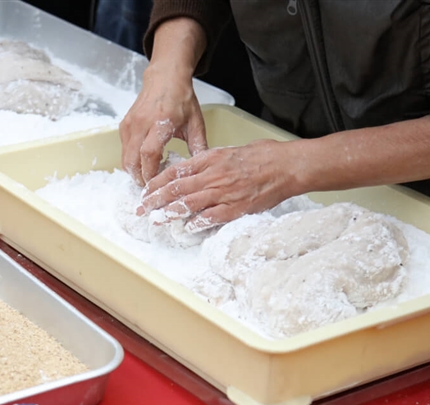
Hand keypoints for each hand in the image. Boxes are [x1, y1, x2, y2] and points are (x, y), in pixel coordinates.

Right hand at [119, 64, 207, 186]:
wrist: (165, 78)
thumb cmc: (181, 100)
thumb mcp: (196, 123)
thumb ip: (199, 147)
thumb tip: (202, 170)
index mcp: (161, 122)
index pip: (149, 153)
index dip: (150, 172)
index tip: (157, 183)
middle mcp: (142, 123)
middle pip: (132, 160)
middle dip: (139, 177)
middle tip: (150, 186)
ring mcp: (130, 124)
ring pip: (125, 157)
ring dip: (134, 171)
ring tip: (147, 176)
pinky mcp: (124, 125)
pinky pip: (124, 150)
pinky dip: (131, 160)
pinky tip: (144, 162)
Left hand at [138, 139, 303, 230]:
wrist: (288, 165)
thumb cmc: (263, 156)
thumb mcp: (231, 151)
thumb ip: (210, 161)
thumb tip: (193, 170)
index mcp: (211, 159)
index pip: (176, 171)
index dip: (157, 182)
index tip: (146, 191)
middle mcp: (214, 174)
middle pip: (177, 188)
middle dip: (155, 200)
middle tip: (142, 209)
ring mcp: (225, 192)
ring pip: (190, 203)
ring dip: (170, 212)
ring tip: (157, 220)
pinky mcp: (237, 207)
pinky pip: (212, 217)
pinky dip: (198, 222)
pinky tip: (187, 227)